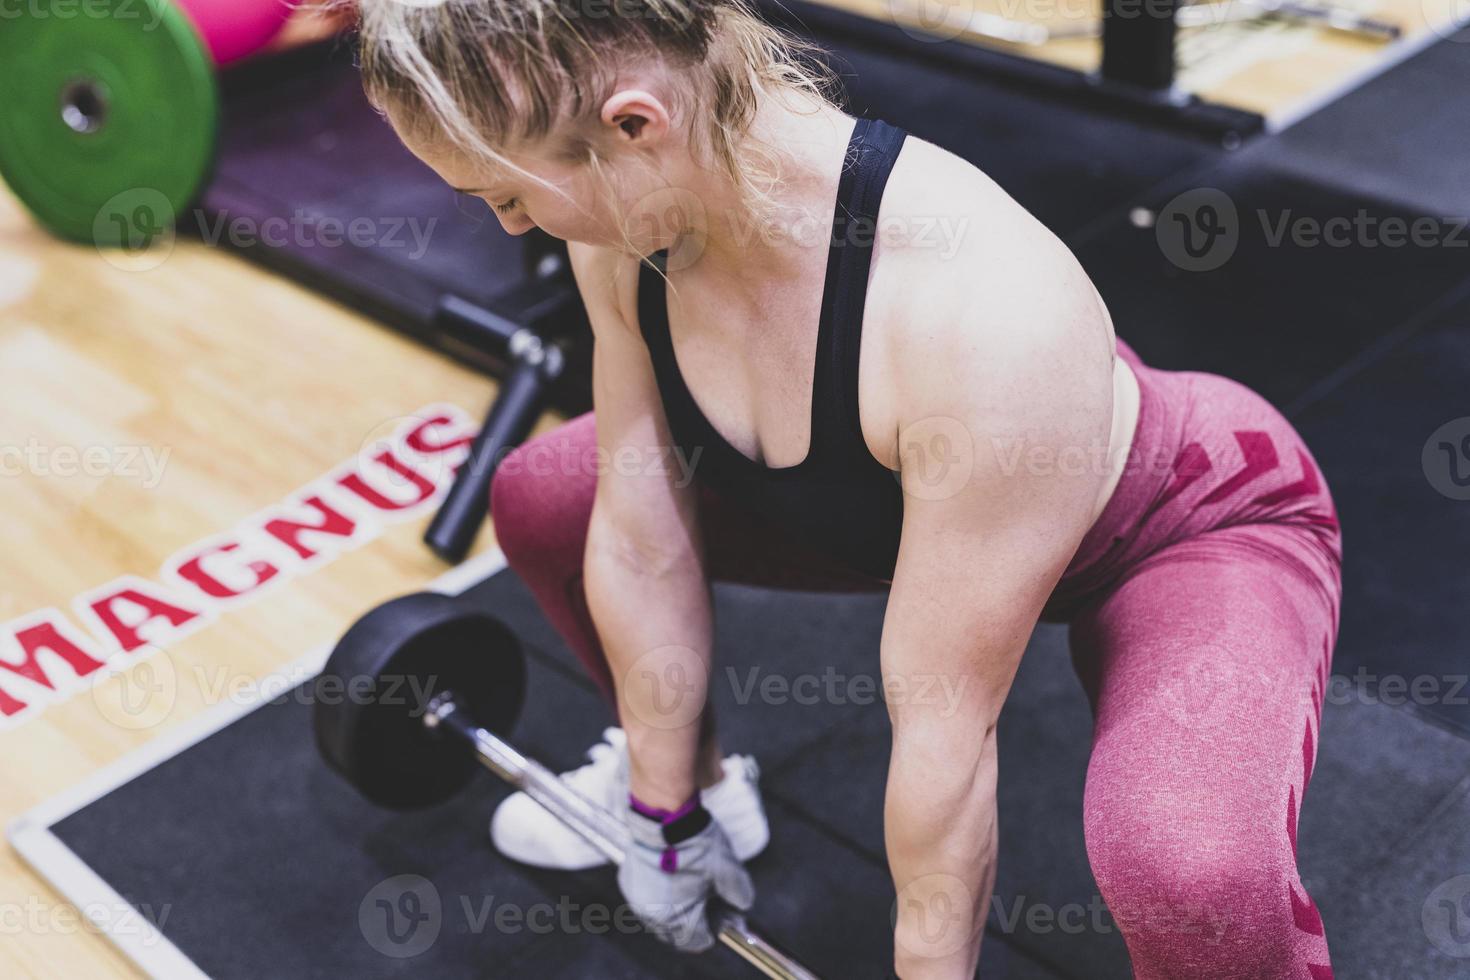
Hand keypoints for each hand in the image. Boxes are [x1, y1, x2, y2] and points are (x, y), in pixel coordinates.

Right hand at [618, 795, 753, 951]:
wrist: (663, 816)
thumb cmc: (695, 844)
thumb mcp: (727, 869)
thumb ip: (739, 894)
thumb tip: (741, 904)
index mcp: (675, 919)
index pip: (697, 941)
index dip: (713, 928)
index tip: (722, 912)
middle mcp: (651, 915)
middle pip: (677, 932)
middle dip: (694, 919)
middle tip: (708, 896)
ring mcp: (636, 899)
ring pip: (660, 916)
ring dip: (675, 908)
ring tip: (690, 884)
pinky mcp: (628, 881)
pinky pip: (647, 898)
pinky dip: (660, 893)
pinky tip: (671, 875)